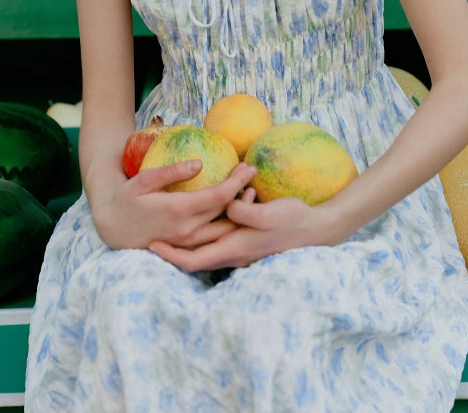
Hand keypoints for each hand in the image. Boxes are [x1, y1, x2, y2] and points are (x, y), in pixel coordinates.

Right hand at [88, 160, 257, 251]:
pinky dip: (228, 226)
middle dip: (242, 192)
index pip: (219, 197)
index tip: (248, 167)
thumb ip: (171, 171)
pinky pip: (215, 240)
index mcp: (178, 210)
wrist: (112, 227)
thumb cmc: (127, 198)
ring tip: (249, 192)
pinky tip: (235, 211)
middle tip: (249, 172)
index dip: (237, 181)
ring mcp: (188, 242)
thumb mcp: (144, 179)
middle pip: (226, 212)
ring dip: (240, 212)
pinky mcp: (186, 249)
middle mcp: (187, 230)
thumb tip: (199, 164)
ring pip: (224, 230)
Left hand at [148, 192, 334, 271]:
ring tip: (167, 228)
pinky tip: (200, 219)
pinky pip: (218, 242)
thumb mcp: (269, 213)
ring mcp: (241, 250)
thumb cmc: (294, 220)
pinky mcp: (246, 242)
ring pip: (205, 250)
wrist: (317, 229)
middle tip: (150, 236)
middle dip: (172, 251)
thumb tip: (227, 206)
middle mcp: (234, 254)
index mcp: (235, 248)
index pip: (194, 261)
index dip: (171, 256)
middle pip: (194, 259)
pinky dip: (204, 234)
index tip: (152, 244)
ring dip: (186, 243)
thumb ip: (245, 212)